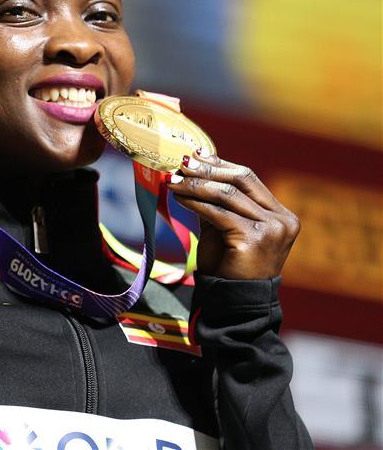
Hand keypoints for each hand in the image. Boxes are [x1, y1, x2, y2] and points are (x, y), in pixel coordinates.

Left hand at [166, 149, 300, 279]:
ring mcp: (273, 229)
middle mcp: (282, 219)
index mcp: (281, 214)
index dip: (221, 165)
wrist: (232, 302)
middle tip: (181, 163)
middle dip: (207, 169)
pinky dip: (195, 202)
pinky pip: (219, 213)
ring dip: (196, 184)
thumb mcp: (224, 228)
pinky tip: (178, 197)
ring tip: (173, 180)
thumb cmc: (228, 266)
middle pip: (241, 180)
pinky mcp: (255, 238)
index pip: (249, 179)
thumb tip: (192, 173)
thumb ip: (216, 203)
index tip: (196, 154)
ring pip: (228, 194)